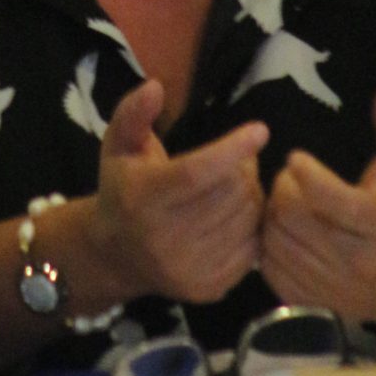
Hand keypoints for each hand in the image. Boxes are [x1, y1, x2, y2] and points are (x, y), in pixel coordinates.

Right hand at [90, 79, 267, 304]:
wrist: (116, 255)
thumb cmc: (122, 188)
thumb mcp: (118, 145)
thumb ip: (134, 113)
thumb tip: (155, 86)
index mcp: (141, 199)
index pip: (196, 173)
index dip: (231, 150)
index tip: (260, 130)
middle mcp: (163, 240)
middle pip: (228, 194)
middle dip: (244, 169)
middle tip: (239, 159)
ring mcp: (187, 270)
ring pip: (246, 220)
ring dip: (252, 194)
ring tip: (239, 183)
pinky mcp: (208, 289)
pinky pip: (253, 248)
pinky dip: (254, 224)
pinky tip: (239, 212)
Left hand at [259, 88, 375, 328]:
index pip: (328, 198)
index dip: (304, 173)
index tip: (297, 158)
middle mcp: (357, 262)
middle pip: (292, 215)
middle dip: (283, 188)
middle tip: (291, 179)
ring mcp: (331, 287)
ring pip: (275, 239)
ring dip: (272, 214)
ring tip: (287, 203)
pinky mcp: (309, 302)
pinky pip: (268, 265)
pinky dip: (268, 242)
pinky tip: (284, 231)